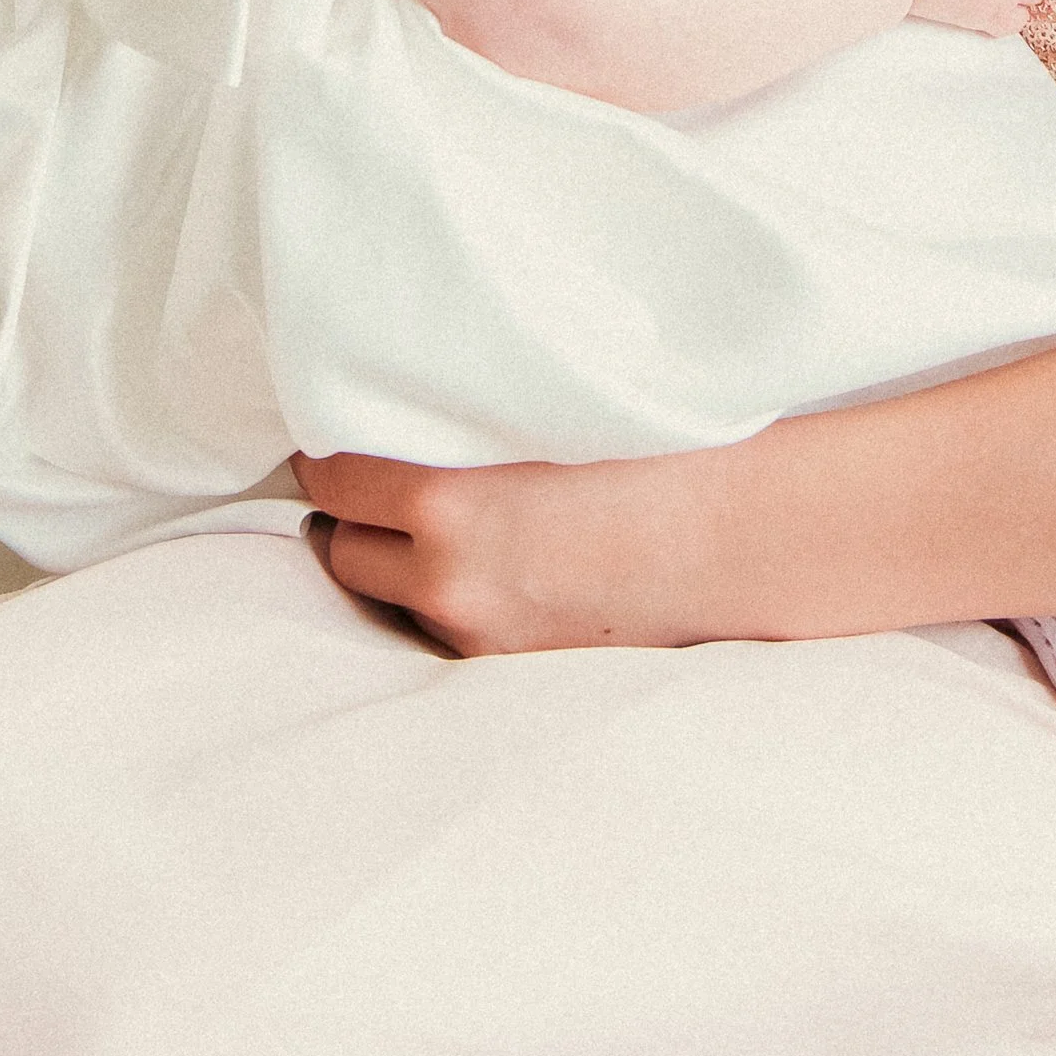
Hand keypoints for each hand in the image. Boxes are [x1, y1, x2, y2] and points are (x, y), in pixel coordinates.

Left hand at [294, 446, 713, 655]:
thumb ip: (460, 417)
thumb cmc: (649, 451)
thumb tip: (396, 395)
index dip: (327, 451)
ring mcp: (473, 628)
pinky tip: (465, 560)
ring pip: (378, 593)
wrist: (728, 537)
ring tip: (406, 520)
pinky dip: (431, 594)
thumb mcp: (539, 413)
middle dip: (346, 510)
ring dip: (382, 557)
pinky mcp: (502, 661)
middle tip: (361, 473)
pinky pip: (431, 625)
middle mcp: (446, 575)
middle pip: (339, 544)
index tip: (333, 431)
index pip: (332, 477)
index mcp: (448, 502)